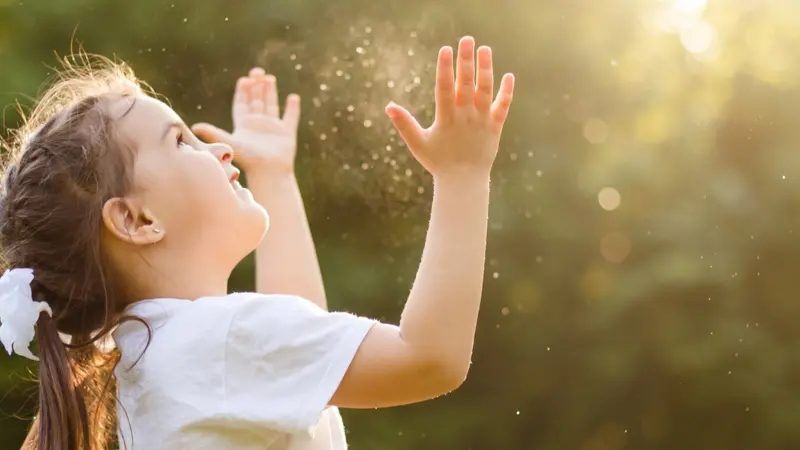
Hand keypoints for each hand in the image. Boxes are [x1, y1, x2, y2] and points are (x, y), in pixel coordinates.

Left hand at [192, 68, 300, 174]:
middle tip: (257, 72)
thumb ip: (213, 133)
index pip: (241, 104)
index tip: (244, 79)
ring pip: (271, 105)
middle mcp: (258, 125)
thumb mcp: (229, 142)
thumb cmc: (248, 159)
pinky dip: (292, 108)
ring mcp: (273, 129)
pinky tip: (293, 97)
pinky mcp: (287, 134)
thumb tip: (194, 127)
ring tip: (269, 77)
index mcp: (244, 125)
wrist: (269, 172)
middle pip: (256, 101)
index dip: (242, 91)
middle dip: (256, 86)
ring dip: (270, 91)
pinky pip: (291, 117)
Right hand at [385, 36, 513, 178]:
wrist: (464, 182)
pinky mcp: (495, 127)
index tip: (445, 49)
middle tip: (467, 39)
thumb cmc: (438, 162)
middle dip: (466, 60)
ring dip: (486, 69)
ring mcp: (482, 121)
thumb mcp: (418, 144)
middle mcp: (465, 117)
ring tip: (485, 49)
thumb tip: (389, 107)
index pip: (445, 88)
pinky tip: (508, 75)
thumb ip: (405, 125)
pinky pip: (503, 107)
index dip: (445, 68)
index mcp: (446, 119)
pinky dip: (506, 92)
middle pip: (466, 84)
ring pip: (486, 91)